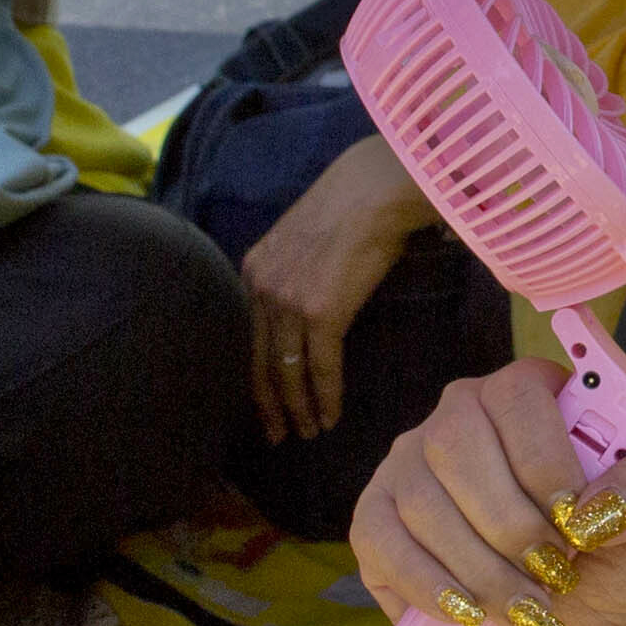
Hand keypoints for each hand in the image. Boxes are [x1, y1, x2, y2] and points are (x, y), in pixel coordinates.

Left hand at [244, 134, 435, 439]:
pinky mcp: (320, 314)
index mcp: (254, 269)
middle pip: (261, 362)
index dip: (257, 377)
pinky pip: (321, 367)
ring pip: (288, 372)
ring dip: (300, 408)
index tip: (266, 404)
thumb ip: (296, 271)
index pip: (250, 338)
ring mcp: (288, 303)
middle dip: (271, 405)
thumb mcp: (305, 238)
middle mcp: (262, 289)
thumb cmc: (353, 204)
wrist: (376, 189)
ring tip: (310, 432)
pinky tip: (330, 417)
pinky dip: (326, 396)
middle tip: (280, 436)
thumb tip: (310, 302)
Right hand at [349, 357, 625, 625]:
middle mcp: (462, 417)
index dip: (544, 459)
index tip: (576, 523)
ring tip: (529, 609)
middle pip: (457, 443)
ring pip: (422, 500)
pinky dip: (429, 586)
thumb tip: (601, 502)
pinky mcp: (376, 523)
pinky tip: (471, 614)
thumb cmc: (617, 562)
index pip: (517, 394)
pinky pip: (382, 541)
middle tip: (556, 575)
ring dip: (481, 567)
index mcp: (533, 396)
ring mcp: (410, 468)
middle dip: (512, 524)